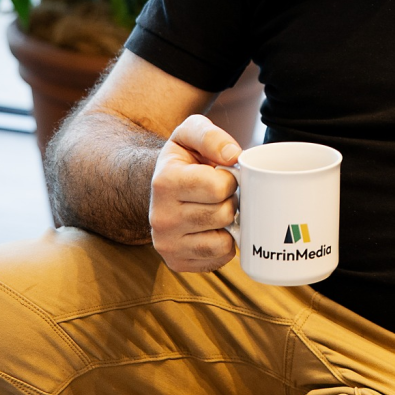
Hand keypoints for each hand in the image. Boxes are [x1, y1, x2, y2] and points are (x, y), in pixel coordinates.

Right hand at [149, 114, 241, 271]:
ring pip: (223, 240)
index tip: (220, 174)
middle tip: (218, 194)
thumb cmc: (183, 159)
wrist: (162, 186)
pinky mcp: (177, 262)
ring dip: (227, 224)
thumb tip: (234, 155)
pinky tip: (212, 228)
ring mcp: (167, 244)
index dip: (230, 179)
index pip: (220, 188)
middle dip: (230, 200)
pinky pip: (219, 258)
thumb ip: (211, 136)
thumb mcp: (191, 133)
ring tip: (214, 208)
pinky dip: (224, 244)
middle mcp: (161, 217)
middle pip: (223, 214)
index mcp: (165, 182)